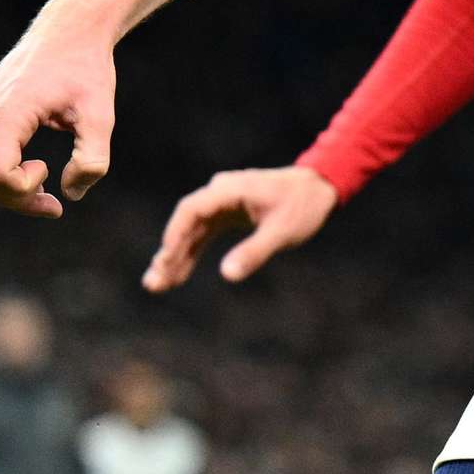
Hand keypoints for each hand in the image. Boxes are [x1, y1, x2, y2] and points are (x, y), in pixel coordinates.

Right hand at [0, 25, 116, 218]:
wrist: (70, 31)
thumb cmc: (86, 70)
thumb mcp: (101, 116)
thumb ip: (92, 160)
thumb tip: (71, 195)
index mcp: (8, 114)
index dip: (20, 190)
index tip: (50, 171)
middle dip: (15, 199)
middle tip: (54, 204)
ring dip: (12, 189)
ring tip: (48, 188)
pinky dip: (8, 173)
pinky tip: (39, 170)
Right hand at [148, 165, 340, 290]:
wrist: (320, 188)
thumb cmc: (303, 207)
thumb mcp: (282, 232)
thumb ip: (254, 251)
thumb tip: (226, 275)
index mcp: (230, 190)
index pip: (192, 210)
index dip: (176, 234)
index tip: (165, 258)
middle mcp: (221, 194)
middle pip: (186, 223)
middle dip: (169, 253)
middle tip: (153, 283)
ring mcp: (222, 205)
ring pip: (191, 232)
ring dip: (175, 257)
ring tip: (157, 285)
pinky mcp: (228, 215)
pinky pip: (203, 235)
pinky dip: (191, 253)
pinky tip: (178, 275)